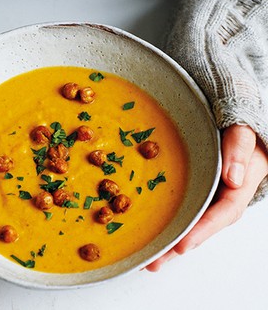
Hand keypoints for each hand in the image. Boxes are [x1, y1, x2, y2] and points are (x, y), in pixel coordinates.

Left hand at [145, 124, 267, 271]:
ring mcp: (207, 197)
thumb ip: (239, 148)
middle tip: (155, 262)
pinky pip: (180, 209)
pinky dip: (166, 223)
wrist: (234, 128)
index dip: (204, 229)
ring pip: (189, 223)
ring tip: (146, 260)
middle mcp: (222, 198)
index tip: (183, 244)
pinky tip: (147, 235)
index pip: (224, 212)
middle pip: (202, 226)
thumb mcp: (243, 134)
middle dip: (179, 245)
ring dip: (169, 242)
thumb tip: (234, 178)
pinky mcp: (193, 192)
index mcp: (239, 187)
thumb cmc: (239, 131)